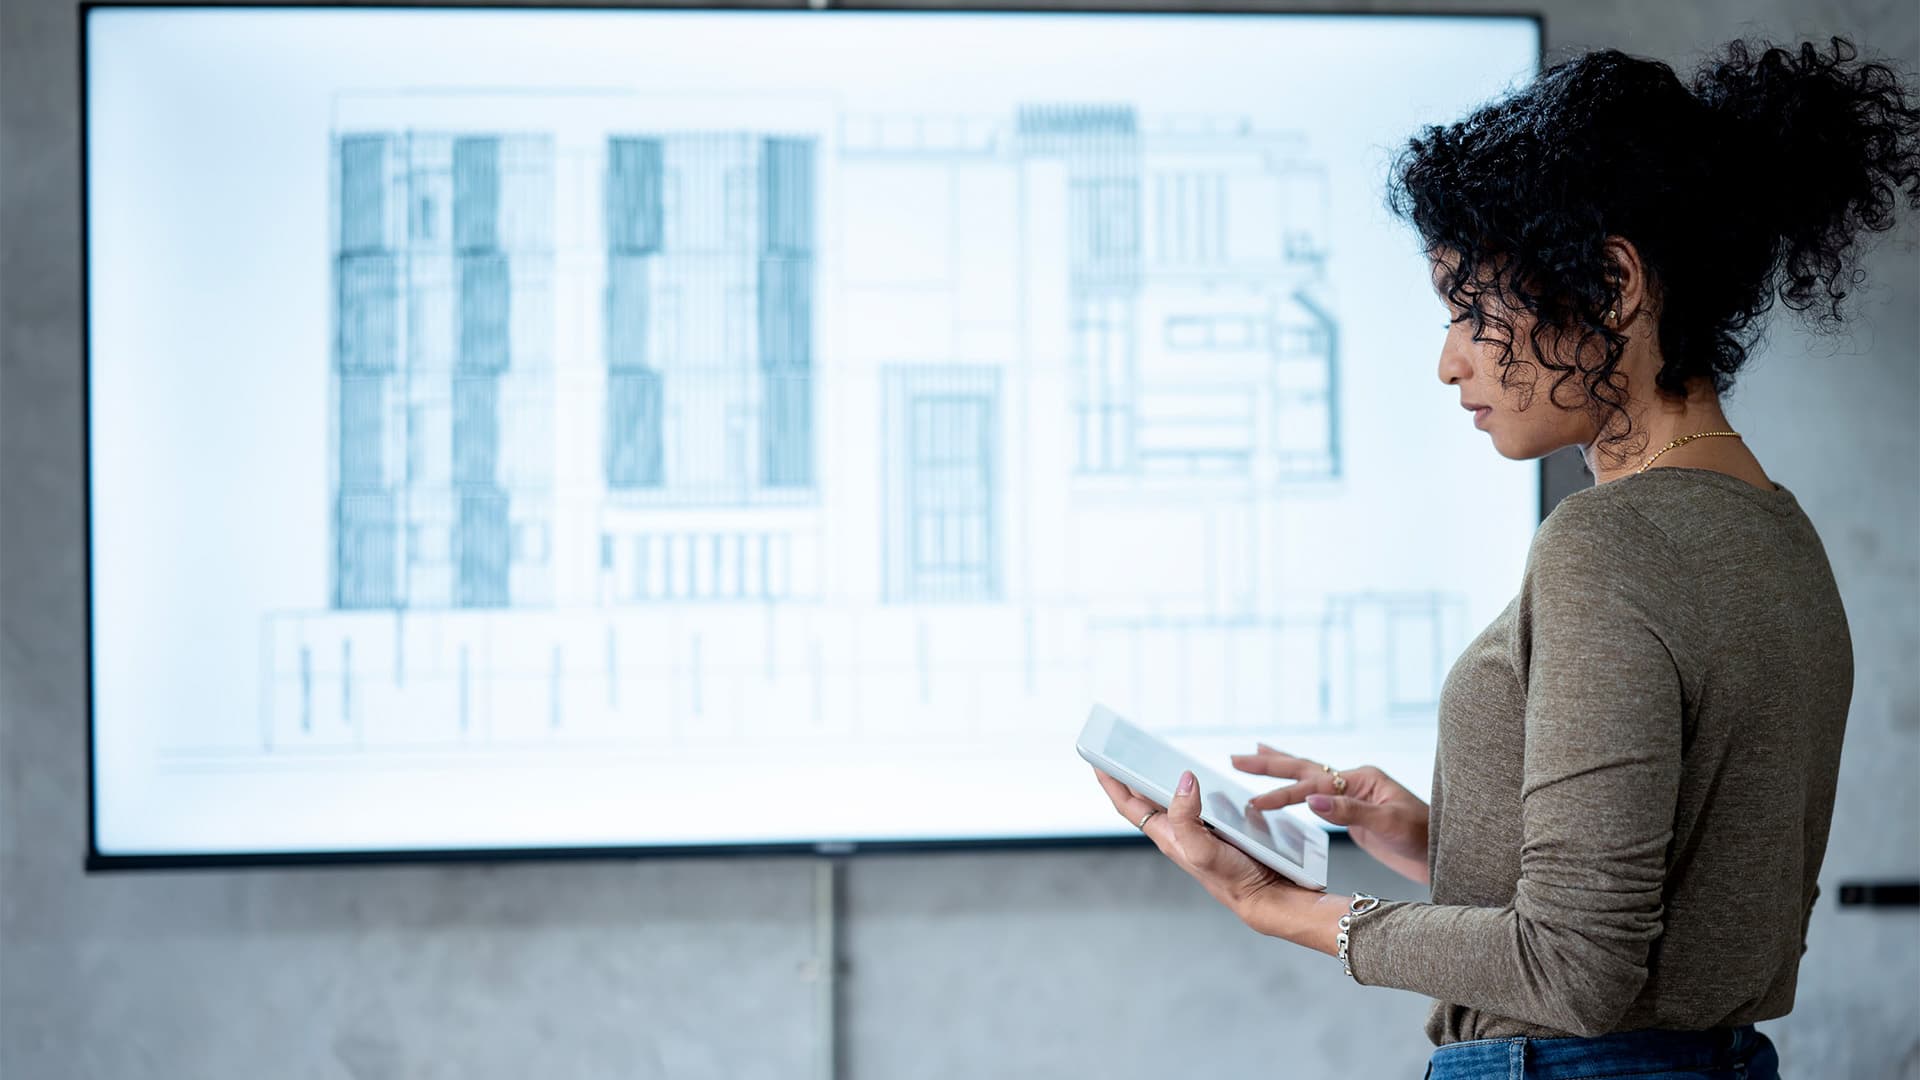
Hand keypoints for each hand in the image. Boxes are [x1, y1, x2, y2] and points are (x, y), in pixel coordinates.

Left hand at [1090, 764, 1330, 940]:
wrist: (1264, 894)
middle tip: (1121, 747)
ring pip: (1169, 798)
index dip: (1111, 782)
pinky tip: (1195, 775)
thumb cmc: (1231, 878)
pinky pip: (1196, 800)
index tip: (1096, 759)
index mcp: (1166, 835)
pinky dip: (1190, 785)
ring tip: (1150, 754)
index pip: (1128, 805)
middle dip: (1130, 774)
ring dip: (1158, 777)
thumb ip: (1187, 816)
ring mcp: (1196, 828)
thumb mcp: (1201, 848)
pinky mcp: (1216, 826)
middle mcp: (1177, 830)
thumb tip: (1183, 780)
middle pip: (1145, 798)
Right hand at [1231, 744, 1431, 886]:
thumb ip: (1351, 811)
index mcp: (1362, 779)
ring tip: (1251, 755)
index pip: (1313, 785)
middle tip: (1235, 758)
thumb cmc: (1425, 837)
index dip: (1284, 795)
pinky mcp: (1351, 812)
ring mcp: (1352, 795)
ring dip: (1279, 767)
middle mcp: (1354, 781)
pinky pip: (1314, 796)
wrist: (1444, 853)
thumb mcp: (1390, 823)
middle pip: (1303, 768)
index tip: (1257, 804)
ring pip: (1307, 776)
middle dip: (1269, 764)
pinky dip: (1295, 789)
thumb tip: (1312, 801)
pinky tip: (1285, 788)